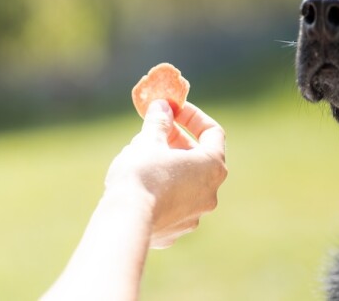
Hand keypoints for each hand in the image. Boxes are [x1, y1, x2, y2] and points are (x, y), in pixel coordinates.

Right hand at [105, 99, 226, 248]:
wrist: (126, 221)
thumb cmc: (142, 174)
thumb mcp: (149, 140)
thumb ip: (159, 121)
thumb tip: (162, 106)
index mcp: (212, 166)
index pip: (213, 132)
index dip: (192, 117)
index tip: (172, 110)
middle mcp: (210, 193)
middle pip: (200, 159)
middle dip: (178, 141)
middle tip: (156, 131)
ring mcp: (195, 215)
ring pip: (185, 183)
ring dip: (169, 166)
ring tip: (142, 157)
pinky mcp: (175, 230)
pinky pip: (171, 205)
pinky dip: (160, 192)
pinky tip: (139, 187)